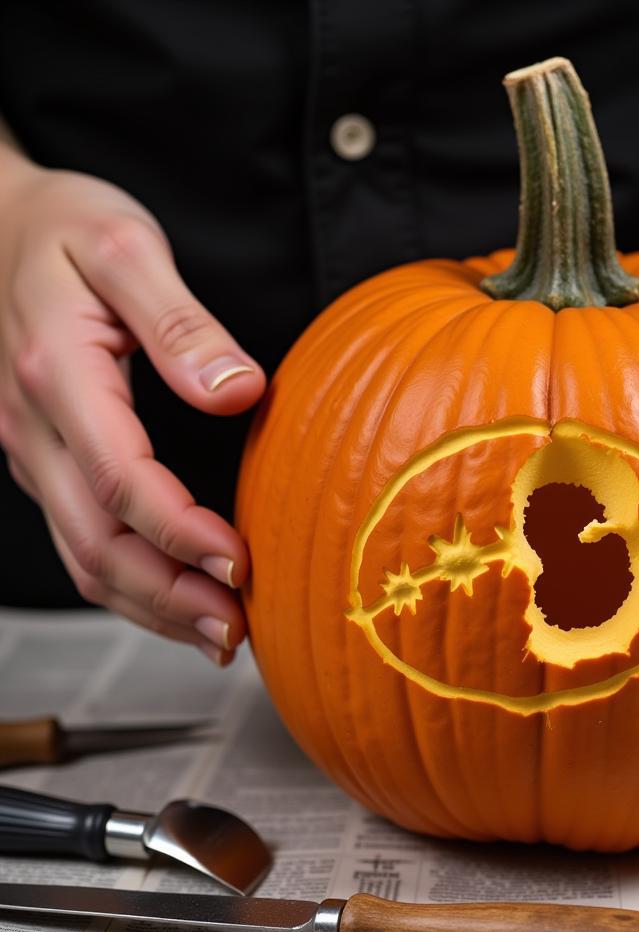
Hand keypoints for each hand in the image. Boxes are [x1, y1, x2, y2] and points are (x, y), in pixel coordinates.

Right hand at [0, 163, 265, 664]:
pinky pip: (82, 539)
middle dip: (170, 596)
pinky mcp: (47, 460)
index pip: (121, 480)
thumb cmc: (65, 228)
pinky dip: (130, 582)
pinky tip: (178, 598)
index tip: (243, 565)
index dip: (181, 534)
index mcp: (58, 375)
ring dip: (151, 605)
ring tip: (219, 635)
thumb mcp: (125, 247)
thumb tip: (237, 391)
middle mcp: (35, 428)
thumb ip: (180, 321)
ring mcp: (34, 451)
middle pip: (96, 543)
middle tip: (238, 632)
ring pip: (84, 555)